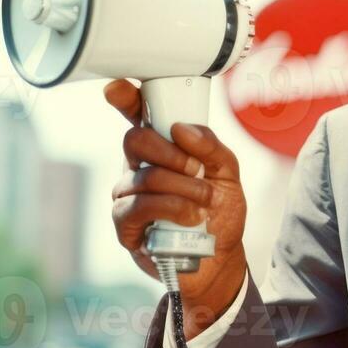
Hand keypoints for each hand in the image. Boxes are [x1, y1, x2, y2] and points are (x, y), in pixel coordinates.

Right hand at [105, 79, 247, 337]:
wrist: (219, 259)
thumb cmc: (219, 213)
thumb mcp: (229, 174)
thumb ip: (212, 147)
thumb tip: (182, 128)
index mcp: (162, 149)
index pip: (137, 116)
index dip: (125, 98)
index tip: (119, 87)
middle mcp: (138, 166)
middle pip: (136, 139)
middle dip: (171, 152)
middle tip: (196, 170)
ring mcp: (127, 194)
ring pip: (144, 175)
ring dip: (183, 187)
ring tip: (204, 202)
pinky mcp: (123, 223)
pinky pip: (139, 204)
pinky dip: (171, 207)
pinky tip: (190, 216)